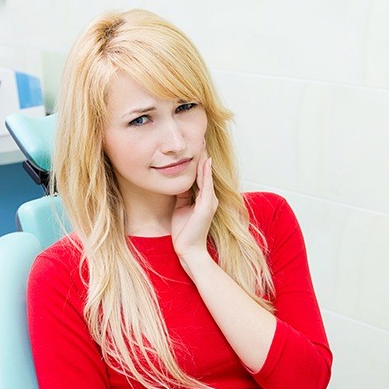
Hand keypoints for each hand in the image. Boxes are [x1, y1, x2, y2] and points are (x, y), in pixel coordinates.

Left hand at [171, 150, 217, 268]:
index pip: (200, 175)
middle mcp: (209, 197)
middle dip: (202, 155)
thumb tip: (179, 183)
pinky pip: (206, 185)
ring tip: (203, 144)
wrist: (188, 250)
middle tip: (200, 138)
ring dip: (204, 160)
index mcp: (202, 198)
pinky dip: (205, 173)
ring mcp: (209, 201)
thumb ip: (182, 195)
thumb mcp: (181, 208)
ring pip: (206, 175)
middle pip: (204, 172)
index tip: (195, 145)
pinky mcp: (206, 206)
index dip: (197, 160)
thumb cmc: (184, 232)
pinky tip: (205, 162)